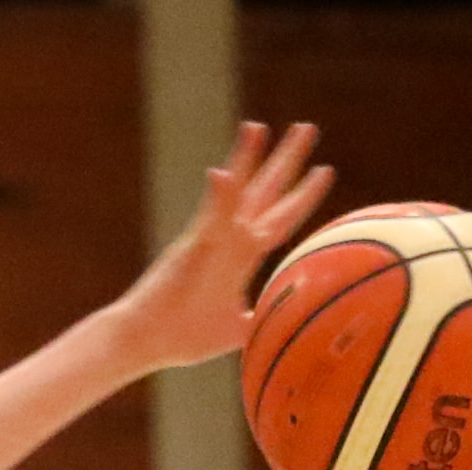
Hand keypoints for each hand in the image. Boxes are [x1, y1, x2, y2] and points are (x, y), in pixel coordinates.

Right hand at [94, 121, 334, 375]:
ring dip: (246, 159)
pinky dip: (217, 199)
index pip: (279, 219)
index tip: (325, 168)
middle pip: (264, 192)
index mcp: (240, 256)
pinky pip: (207, 223)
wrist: (147, 341)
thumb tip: (283, 323)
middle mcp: (227, 240)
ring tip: (257, 126)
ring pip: (234, 193)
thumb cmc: (186, 337)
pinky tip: (222, 173)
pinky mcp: (191, 252)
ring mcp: (210, 241)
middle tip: (307, 127)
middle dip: (287, 160)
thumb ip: (259, 318)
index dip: (302, 195)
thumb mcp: (238, 330)